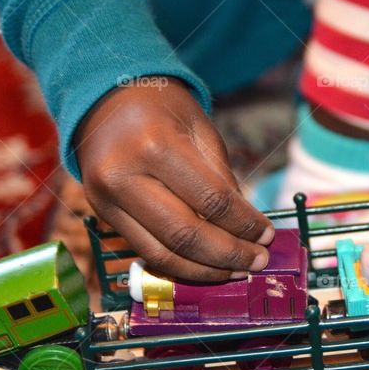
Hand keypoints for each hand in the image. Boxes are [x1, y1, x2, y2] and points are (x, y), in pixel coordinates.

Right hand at [74, 79, 273, 280]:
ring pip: (162, 253)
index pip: (211, 200)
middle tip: (258, 260)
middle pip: (185, 234)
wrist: (105, 99)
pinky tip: (206, 265)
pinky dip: (179, 264)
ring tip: (237, 270)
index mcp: (155, 145)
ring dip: (205, 270)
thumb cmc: (162, 108)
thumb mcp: (201, 127)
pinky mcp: (101, 214)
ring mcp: (106, 199)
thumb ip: (222, 177)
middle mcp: (124, 176)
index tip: (267, 235)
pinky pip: (145, 250)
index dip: (244, 224)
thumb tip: (246, 226)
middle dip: (228, 254)